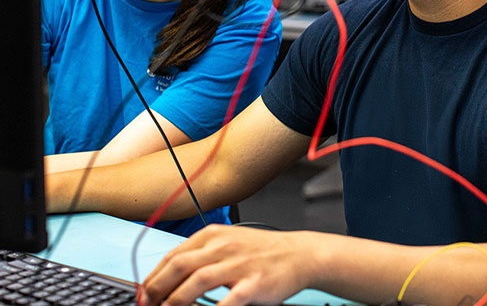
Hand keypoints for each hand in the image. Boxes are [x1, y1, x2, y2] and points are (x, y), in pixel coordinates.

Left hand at [139, 224, 318, 305]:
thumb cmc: (261, 251)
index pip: (173, 255)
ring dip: (175, 300)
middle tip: (146, 305)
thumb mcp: (229, 242)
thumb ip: (202, 254)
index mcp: (214, 235)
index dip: (153, 276)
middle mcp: (223, 246)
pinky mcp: (253, 283)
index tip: (142, 294)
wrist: (298, 254)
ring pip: (197, 281)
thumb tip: (170, 273)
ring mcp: (238, 264)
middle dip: (157, 289)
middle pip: (179, 265)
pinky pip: (227, 300)